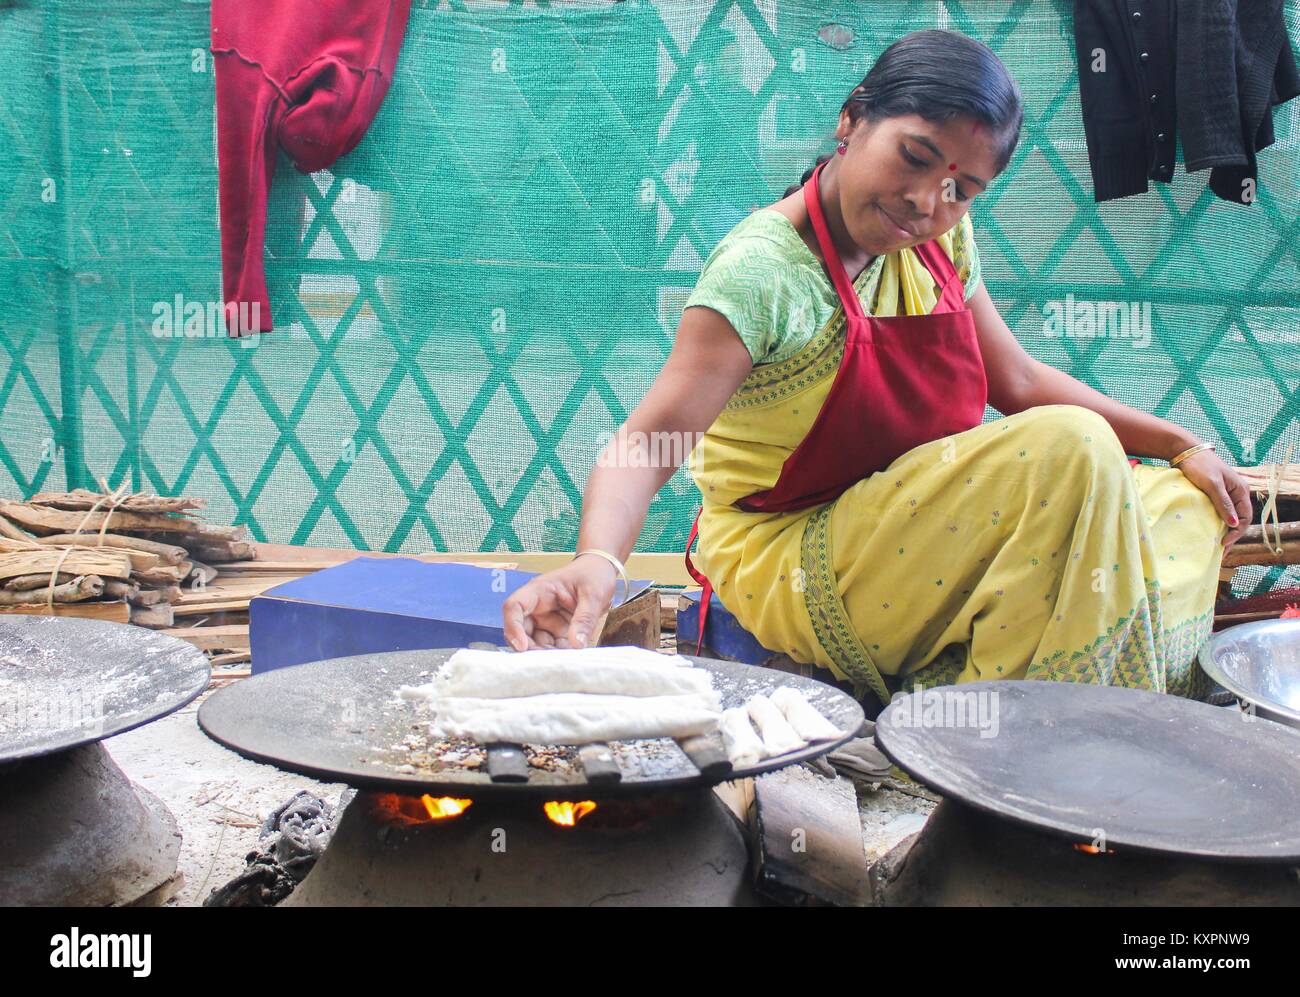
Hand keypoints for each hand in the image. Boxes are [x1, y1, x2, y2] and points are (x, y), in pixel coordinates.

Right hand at [502, 555, 616, 650]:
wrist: (603, 571)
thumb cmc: (594, 575)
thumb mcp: (594, 595)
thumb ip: (585, 619)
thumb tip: (577, 645)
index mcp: (540, 591)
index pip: (514, 606)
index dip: (513, 627)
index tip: (522, 647)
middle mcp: (538, 607)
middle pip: (521, 630)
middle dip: (531, 648)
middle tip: (549, 662)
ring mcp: (546, 620)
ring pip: (536, 642)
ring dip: (547, 654)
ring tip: (565, 661)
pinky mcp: (556, 630)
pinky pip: (552, 646)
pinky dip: (559, 654)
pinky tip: (572, 657)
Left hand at [1172, 449, 1251, 547]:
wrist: (1184, 451)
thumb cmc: (1200, 465)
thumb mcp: (1212, 484)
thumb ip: (1223, 503)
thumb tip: (1234, 523)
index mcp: (1240, 490)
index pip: (1245, 517)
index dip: (1237, 532)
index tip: (1224, 543)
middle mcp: (1236, 493)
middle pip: (1238, 519)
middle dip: (1231, 536)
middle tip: (1220, 551)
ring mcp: (1225, 494)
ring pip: (1229, 517)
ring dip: (1224, 531)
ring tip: (1215, 546)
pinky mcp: (1214, 494)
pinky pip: (1219, 512)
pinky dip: (1216, 524)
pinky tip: (1209, 533)